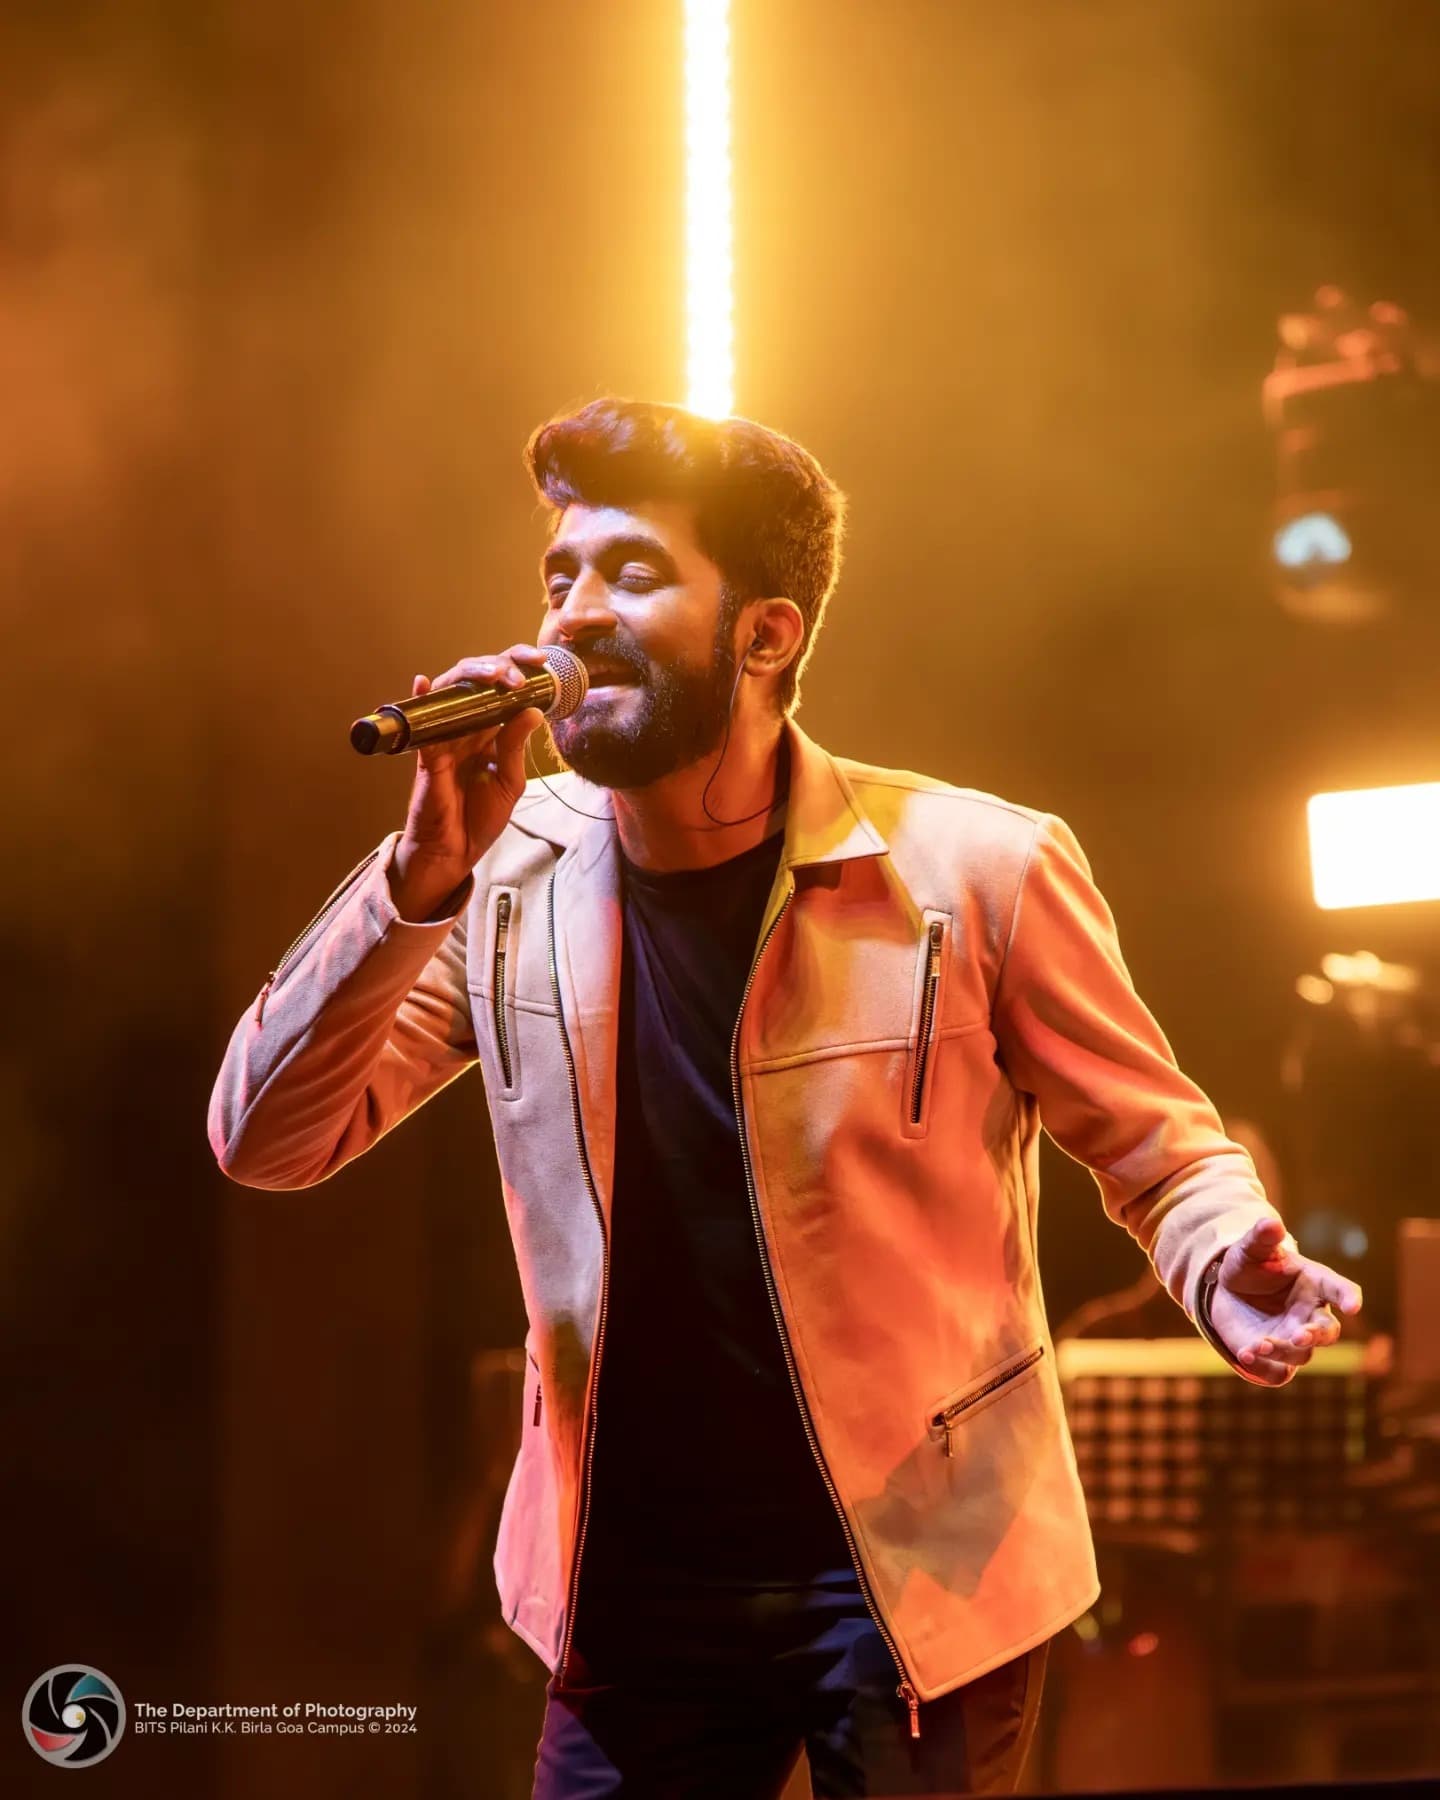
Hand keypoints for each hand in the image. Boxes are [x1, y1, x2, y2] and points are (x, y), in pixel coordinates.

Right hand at [390, 646, 548, 919]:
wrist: (454, 852)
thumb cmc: (479, 818)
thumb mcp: (509, 782)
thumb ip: (516, 747)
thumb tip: (534, 710)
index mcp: (490, 732)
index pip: (502, 689)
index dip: (519, 670)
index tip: (542, 663)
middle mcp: (466, 727)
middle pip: (477, 681)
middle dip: (500, 666)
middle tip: (521, 672)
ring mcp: (445, 737)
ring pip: (451, 692)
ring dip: (472, 675)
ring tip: (495, 674)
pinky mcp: (427, 754)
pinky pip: (422, 724)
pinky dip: (420, 700)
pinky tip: (423, 683)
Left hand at [1209, 1216, 1362, 1385]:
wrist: (1225, 1291)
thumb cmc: (1250, 1266)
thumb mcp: (1252, 1248)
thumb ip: (1262, 1237)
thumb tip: (1272, 1223)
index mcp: (1315, 1284)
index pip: (1339, 1289)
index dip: (1349, 1297)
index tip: (1353, 1305)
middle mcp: (1310, 1315)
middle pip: (1327, 1332)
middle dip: (1316, 1335)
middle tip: (1299, 1335)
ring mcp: (1294, 1339)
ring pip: (1300, 1354)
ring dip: (1282, 1350)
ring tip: (1258, 1343)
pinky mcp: (1275, 1359)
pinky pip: (1277, 1372)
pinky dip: (1264, 1367)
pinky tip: (1246, 1355)